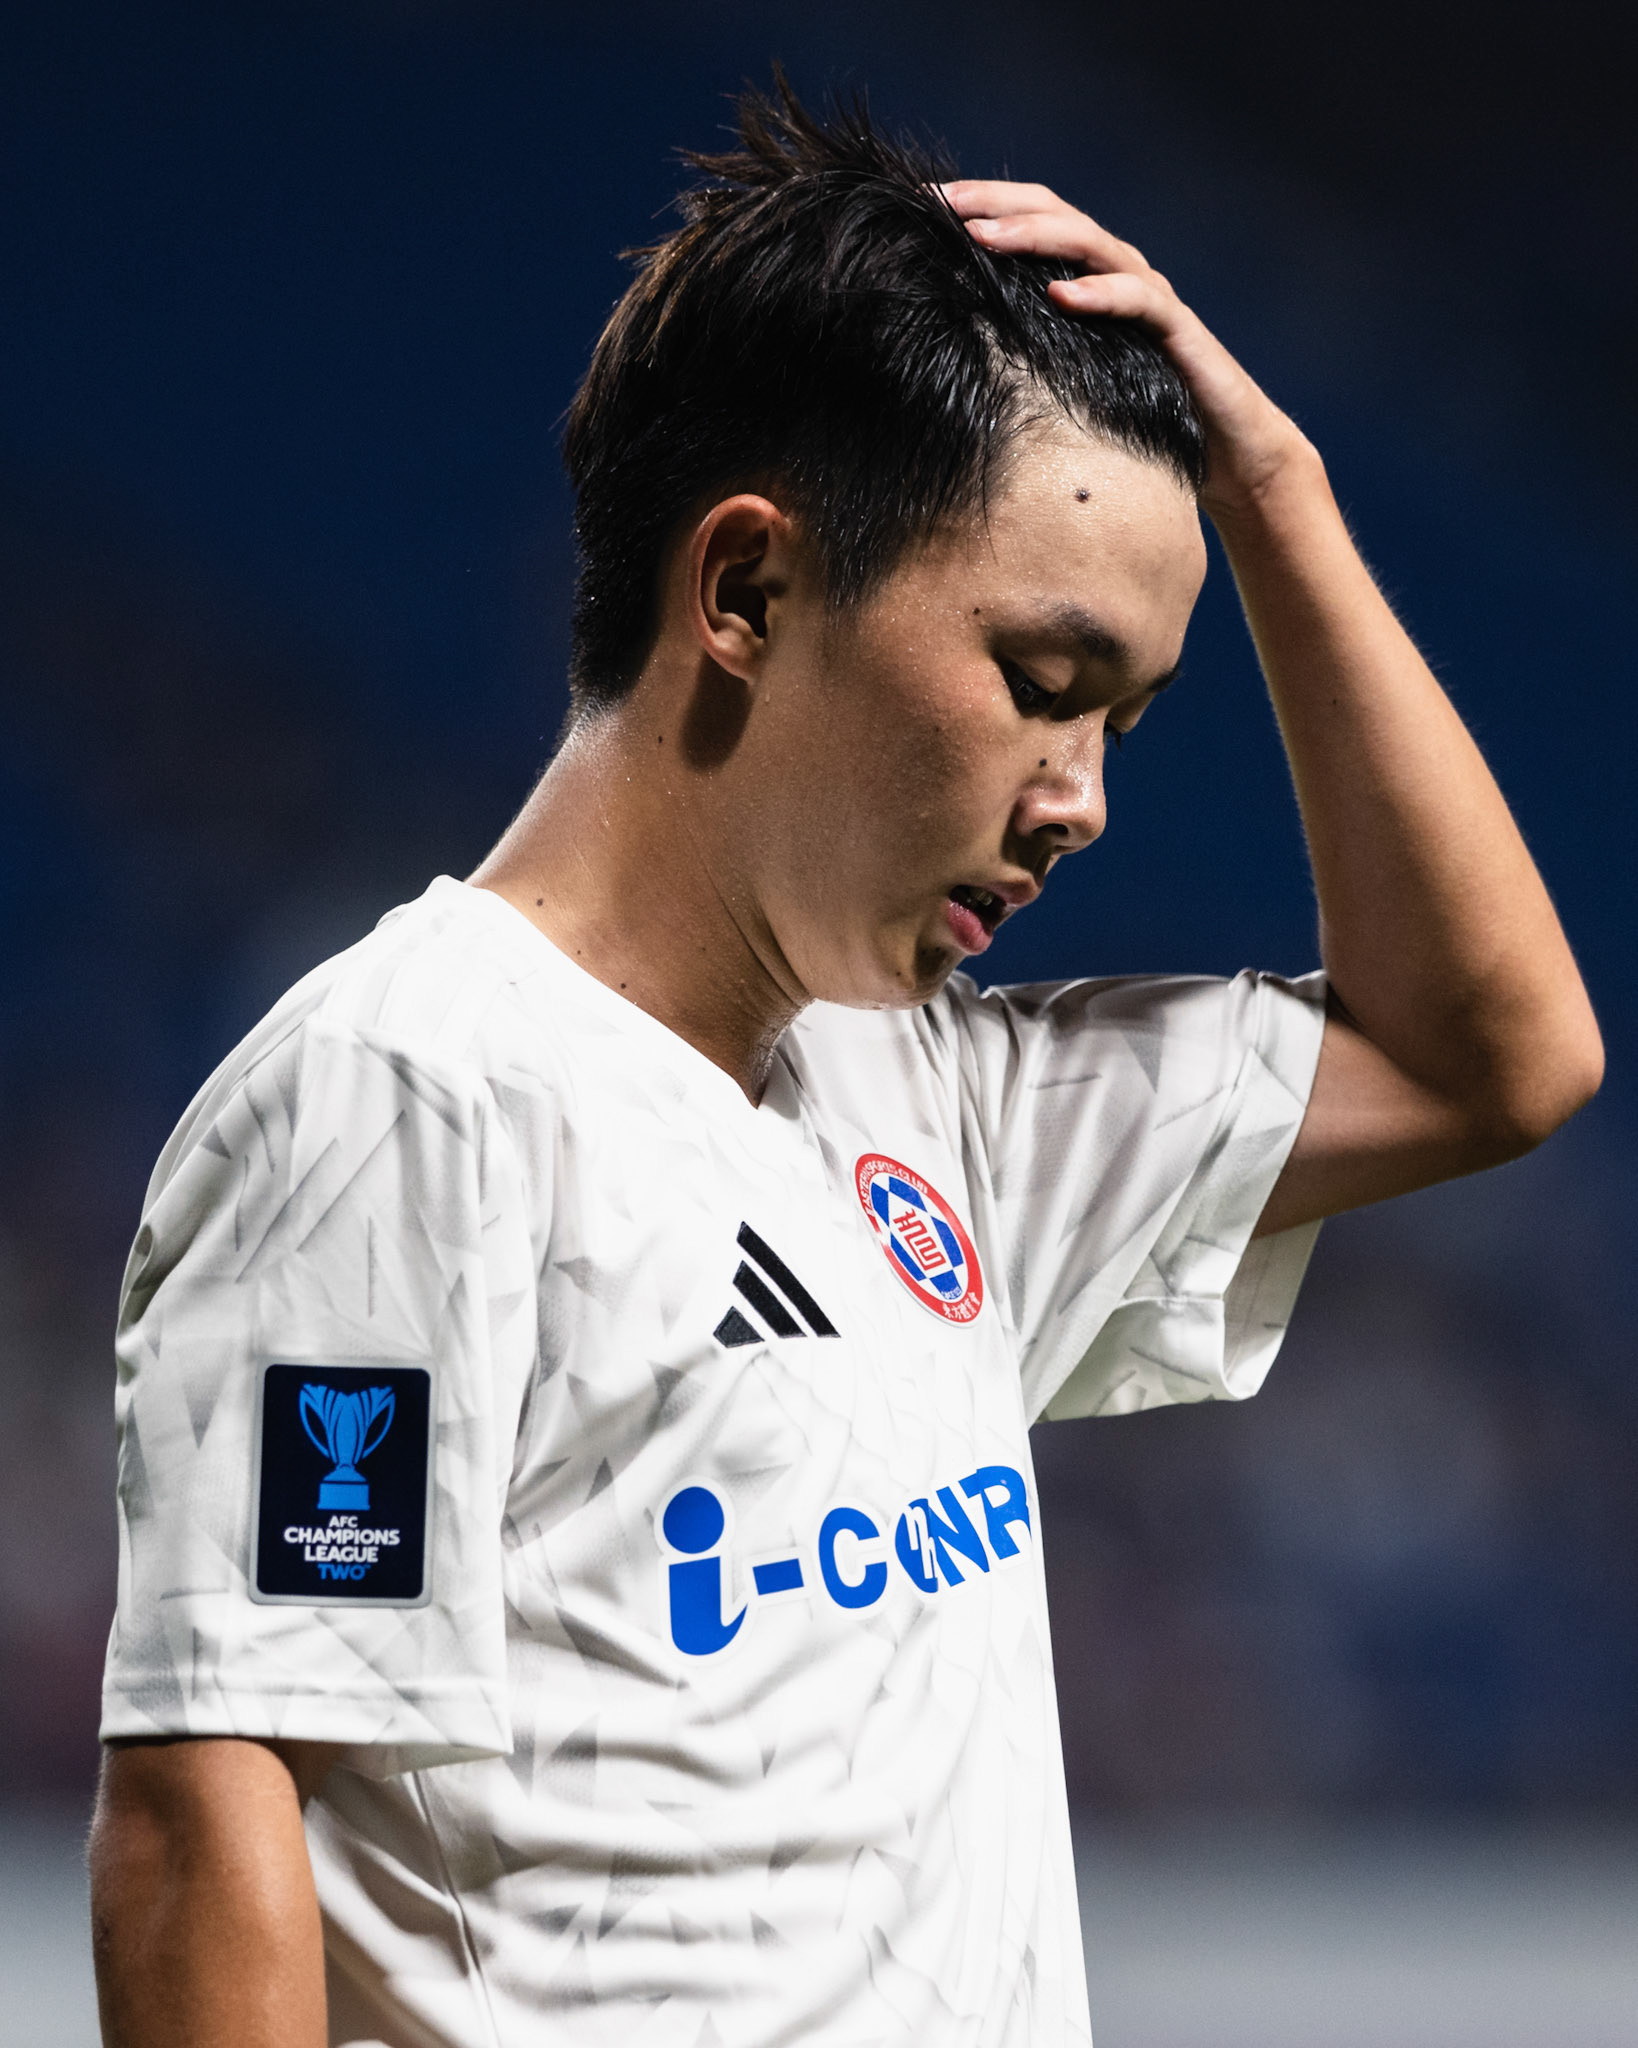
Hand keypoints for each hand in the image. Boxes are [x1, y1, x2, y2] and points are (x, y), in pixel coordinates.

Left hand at [941, 180, 1313, 518]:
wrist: (1225, 454)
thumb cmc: (1136, 423)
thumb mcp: (1062, 386)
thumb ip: (1021, 360)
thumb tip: (944, 360)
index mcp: (1084, 280)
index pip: (1028, 221)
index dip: (978, 206)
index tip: (919, 207)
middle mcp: (1115, 275)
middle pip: (1054, 214)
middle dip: (994, 204)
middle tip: (940, 205)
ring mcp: (1149, 297)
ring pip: (1091, 243)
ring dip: (1035, 236)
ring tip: (985, 237)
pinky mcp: (1178, 331)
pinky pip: (1140, 300)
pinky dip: (1100, 293)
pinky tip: (1061, 295)